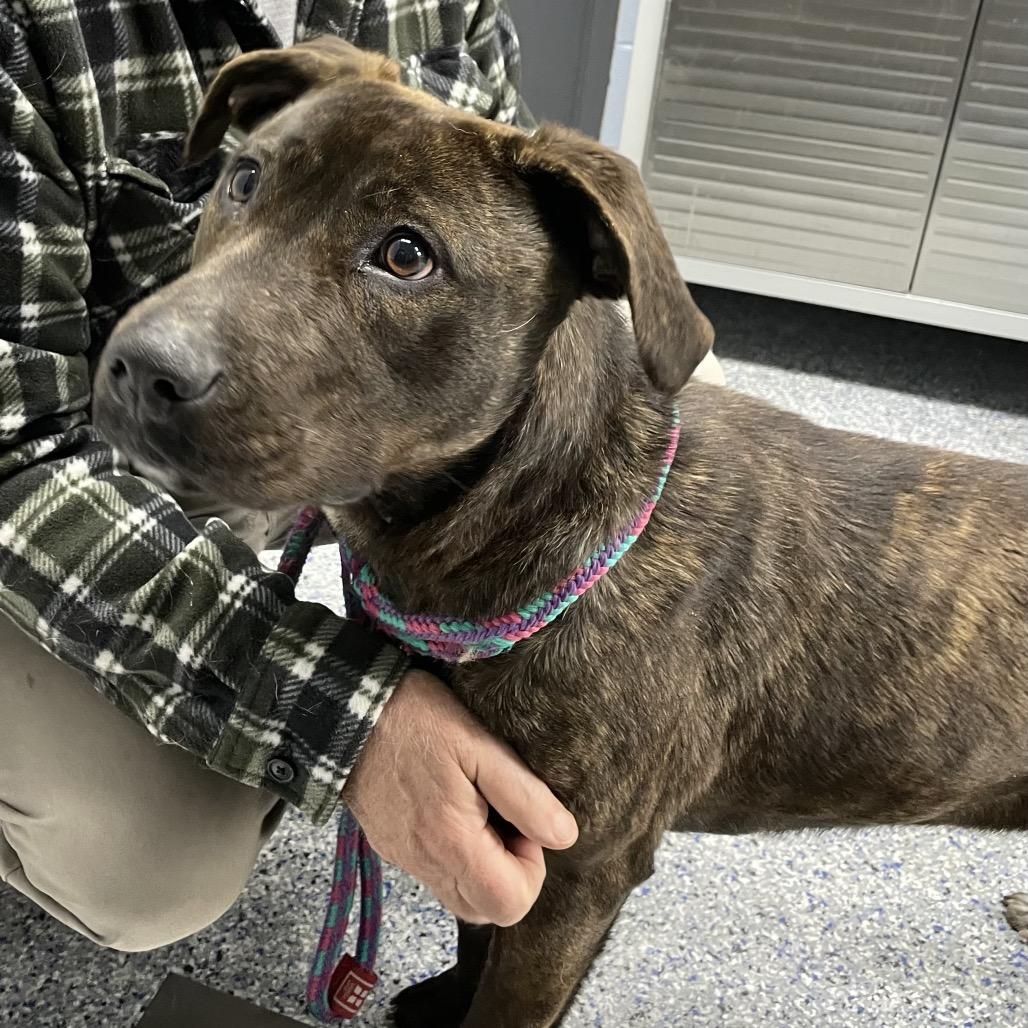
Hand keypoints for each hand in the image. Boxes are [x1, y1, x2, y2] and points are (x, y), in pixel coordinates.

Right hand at [343, 669, 578, 925]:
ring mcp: (404, 858)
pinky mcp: (390, 845)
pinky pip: (435, 873)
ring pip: (460, 896)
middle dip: (510, 872)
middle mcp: (426, 864)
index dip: (532, 868)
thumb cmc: (416, 720)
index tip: (521, 820)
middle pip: (487, 910)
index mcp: (452, 843)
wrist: (346, 710)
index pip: (511, 904)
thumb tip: (564, 835)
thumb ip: (524, 796)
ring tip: (481, 809)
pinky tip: (454, 805)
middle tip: (504, 816)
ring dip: (484, 865)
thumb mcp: (480, 745)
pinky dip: (456, 855)